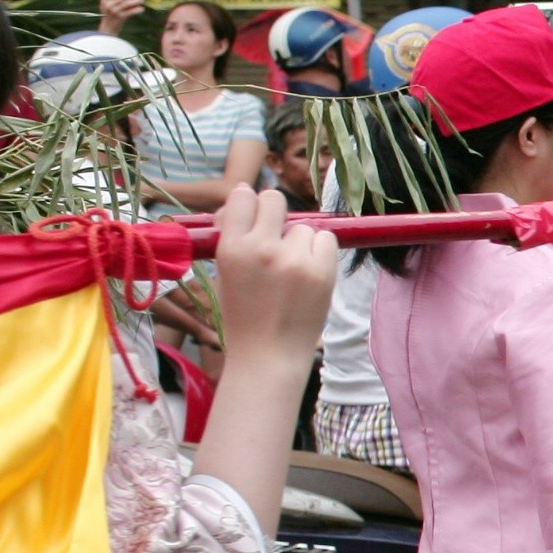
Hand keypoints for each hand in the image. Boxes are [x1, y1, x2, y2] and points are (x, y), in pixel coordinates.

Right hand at [210, 181, 337, 361]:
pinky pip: (327, 239)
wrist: (268, 355)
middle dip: (273, 212)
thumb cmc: (243, 315)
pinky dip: (320, 251)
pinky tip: (309, 271)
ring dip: (298, 240)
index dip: (248, 202)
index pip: (243, 197)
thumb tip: (244, 197)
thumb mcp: (224, 272)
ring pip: (303, 226)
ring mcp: (294, 259)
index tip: (251, 213)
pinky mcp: (322, 271)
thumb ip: (233, 236)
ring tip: (291, 268)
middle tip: (274, 234)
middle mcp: (262, 248)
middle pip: (274, 199)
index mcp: (231, 248)